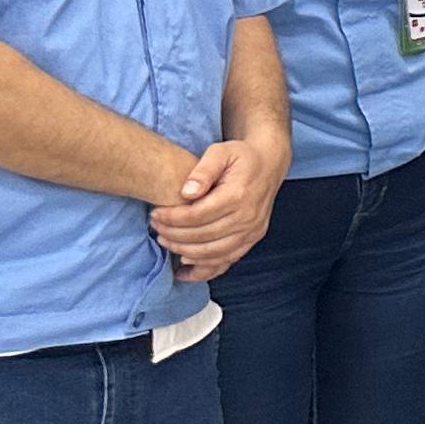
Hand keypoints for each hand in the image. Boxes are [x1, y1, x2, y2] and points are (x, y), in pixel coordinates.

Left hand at [156, 136, 281, 279]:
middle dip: (173, 235)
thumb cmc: (241, 157)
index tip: (156, 214)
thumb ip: (202, 170)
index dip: (172, 218)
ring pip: (213, 253)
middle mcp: (248, 217)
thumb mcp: (220, 152)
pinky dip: (204, 270)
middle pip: (202, 236)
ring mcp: (252, 231)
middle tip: (155, 228)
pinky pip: (227, 261)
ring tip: (166, 242)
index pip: (197, 215)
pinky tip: (184, 271)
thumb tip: (186, 192)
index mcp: (238, 195)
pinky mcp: (253, 239)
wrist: (269, 163)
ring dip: (184, 252)